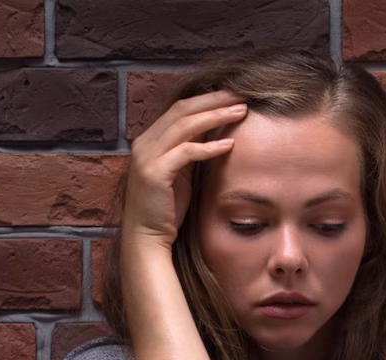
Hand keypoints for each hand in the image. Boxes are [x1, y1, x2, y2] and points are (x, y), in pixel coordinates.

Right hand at [122, 88, 248, 250]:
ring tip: (241, 112)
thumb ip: (191, 150)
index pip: (180, 108)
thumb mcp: (181, 172)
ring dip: (215, 117)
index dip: (207, 99)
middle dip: (214, 100)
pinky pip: (186, 152)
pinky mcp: (155, 173)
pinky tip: (228, 145)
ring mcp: (147, 157)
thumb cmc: (166, 208)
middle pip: (182, 110)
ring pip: (185, 125)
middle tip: (241, 96)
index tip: (233, 96)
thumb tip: (216, 131)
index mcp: (150, 140)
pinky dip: (209, 147)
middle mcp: (145, 143)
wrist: (146, 237)